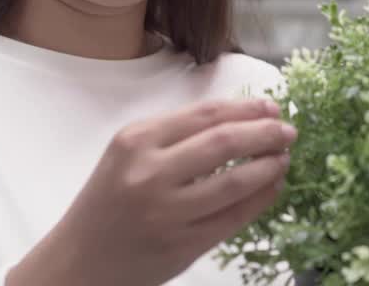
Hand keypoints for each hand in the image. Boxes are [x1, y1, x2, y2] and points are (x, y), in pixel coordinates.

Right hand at [9, 98, 295, 285]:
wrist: (79, 261)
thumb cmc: (108, 202)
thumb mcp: (128, 155)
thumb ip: (175, 136)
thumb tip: (240, 118)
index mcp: (137, 141)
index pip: (205, 115)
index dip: (246, 109)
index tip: (272, 107)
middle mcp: (151, 173)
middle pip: (225, 143)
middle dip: (266, 134)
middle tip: (289, 131)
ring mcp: (168, 212)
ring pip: (235, 182)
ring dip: (268, 167)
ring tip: (284, 158)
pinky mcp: (183, 245)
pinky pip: (234, 217)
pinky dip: (260, 200)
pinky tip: (271, 188)